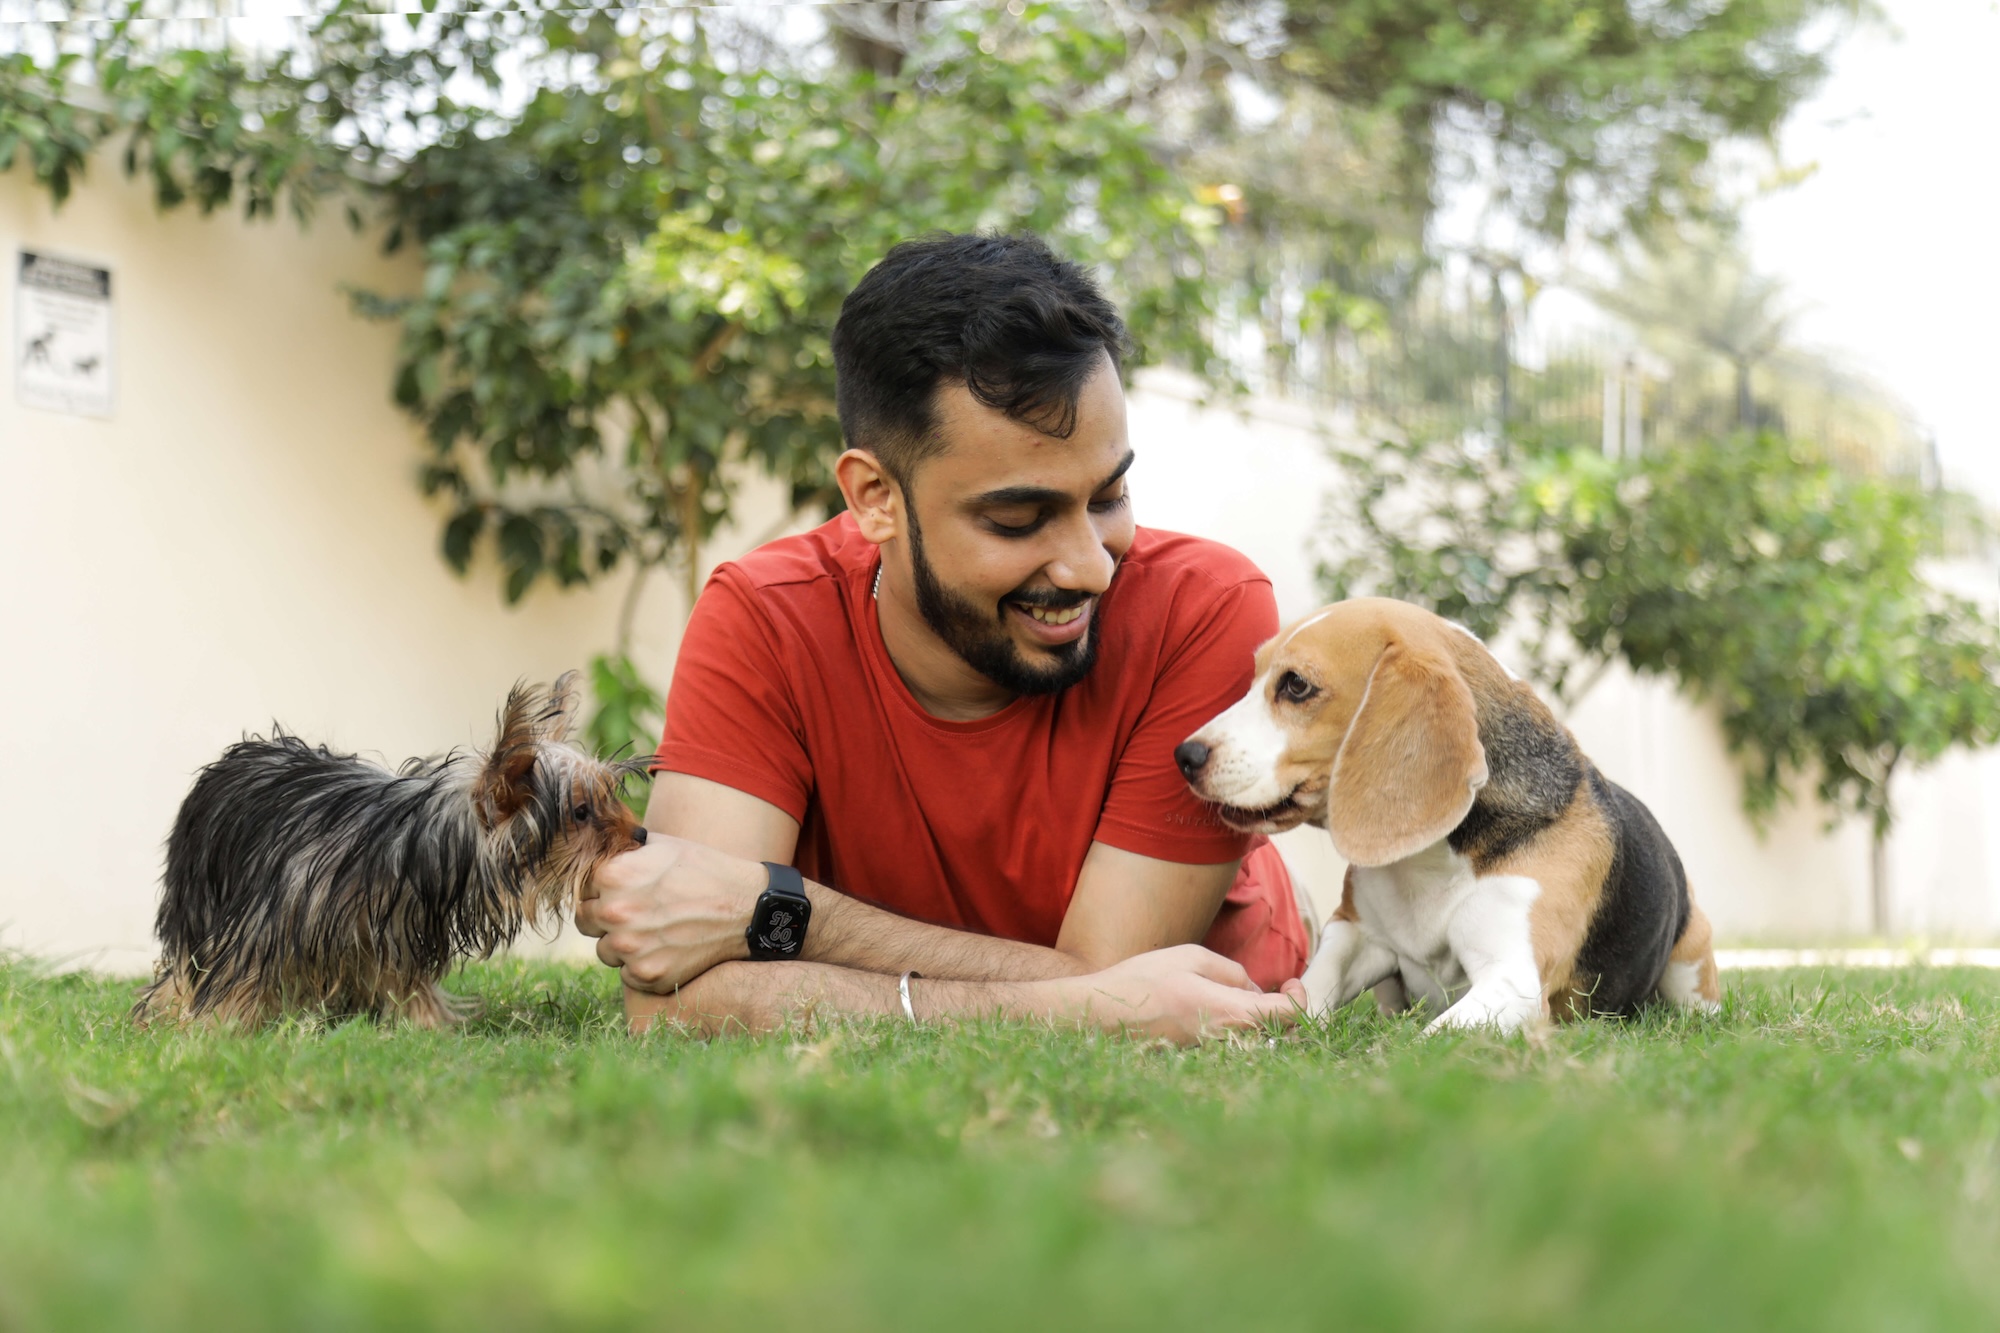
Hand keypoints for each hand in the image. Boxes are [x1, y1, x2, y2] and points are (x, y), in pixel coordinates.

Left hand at [575, 835, 766, 992]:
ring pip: (605, 950)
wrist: (745, 907)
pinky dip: (643, 966)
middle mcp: (615, 913)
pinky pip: (627, 974)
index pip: (584, 888)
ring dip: (623, 944)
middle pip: (587, 921)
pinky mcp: (647, 975)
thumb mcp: (663, 844)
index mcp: (613, 876)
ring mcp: (630, 948)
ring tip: (656, 931)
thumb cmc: (704, 870)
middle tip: (639, 913)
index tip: (626, 891)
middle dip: (606, 917)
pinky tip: (667, 949)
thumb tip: (597, 842)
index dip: (603, 889)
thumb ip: (624, 848)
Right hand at [1051, 944, 1302, 1045]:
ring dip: (1260, 1022)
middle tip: (1277, 991)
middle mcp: (1228, 1041)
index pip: (1290, 1016)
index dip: (1300, 998)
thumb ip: (1232, 971)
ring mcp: (1213, 1055)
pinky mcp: (1198, 1061)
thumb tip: (1252, 988)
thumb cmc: (1143, 981)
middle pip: (1280, 1037)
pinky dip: (1237, 1031)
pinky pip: (1232, 1048)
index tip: (1290, 982)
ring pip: (1256, 1044)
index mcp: (1232, 1013)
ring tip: (1243, 998)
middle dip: (1285, 1014)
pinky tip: (1218, 1012)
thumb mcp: (1192, 957)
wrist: (1100, 1017)